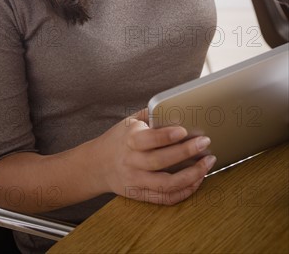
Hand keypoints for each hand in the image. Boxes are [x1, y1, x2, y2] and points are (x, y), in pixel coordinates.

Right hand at [96, 107, 215, 205]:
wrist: (96, 165)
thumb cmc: (118, 139)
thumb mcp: (129, 122)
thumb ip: (149, 114)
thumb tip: (176, 106)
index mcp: (129, 140)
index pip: (149, 139)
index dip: (166, 136)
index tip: (184, 130)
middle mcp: (132, 162)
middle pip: (161, 161)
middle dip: (186, 152)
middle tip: (205, 143)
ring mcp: (136, 181)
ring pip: (166, 184)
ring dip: (191, 175)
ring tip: (207, 163)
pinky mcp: (140, 195)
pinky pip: (165, 198)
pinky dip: (184, 191)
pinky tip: (197, 180)